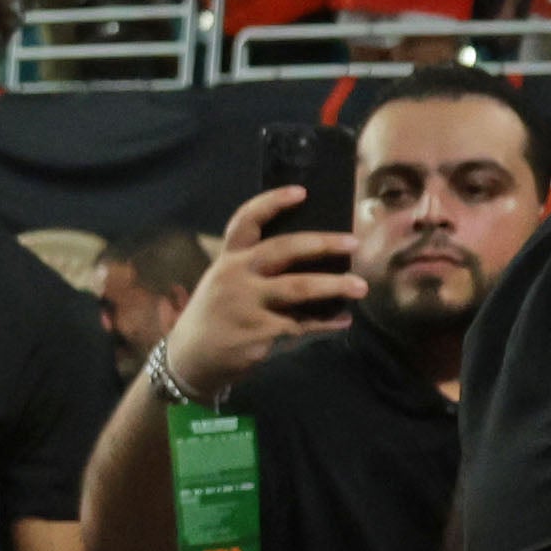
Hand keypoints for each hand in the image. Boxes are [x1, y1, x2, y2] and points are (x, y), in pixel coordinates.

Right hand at [163, 188, 364, 397]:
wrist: (190, 359)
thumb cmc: (216, 316)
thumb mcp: (225, 284)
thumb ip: (256, 271)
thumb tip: (313, 261)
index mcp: (228, 259)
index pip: (246, 221)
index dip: (273, 202)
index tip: (302, 192)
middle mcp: (235, 275)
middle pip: (283, 249)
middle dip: (322, 244)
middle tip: (353, 243)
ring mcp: (246, 304)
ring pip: (299, 288)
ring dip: (334, 286)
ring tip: (360, 287)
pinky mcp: (258, 331)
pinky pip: (301, 323)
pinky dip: (326, 322)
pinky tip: (342, 321)